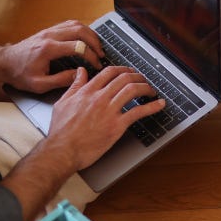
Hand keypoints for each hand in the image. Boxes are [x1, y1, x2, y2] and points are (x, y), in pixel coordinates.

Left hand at [0, 20, 104, 93]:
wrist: (5, 62)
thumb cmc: (20, 74)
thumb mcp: (39, 85)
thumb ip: (61, 80)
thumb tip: (78, 74)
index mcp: (48, 49)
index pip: (78, 46)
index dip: (91, 55)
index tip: (96, 64)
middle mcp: (50, 36)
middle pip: (80, 30)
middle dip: (95, 42)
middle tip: (101, 54)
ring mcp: (49, 31)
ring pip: (76, 24)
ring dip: (90, 34)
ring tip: (97, 46)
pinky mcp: (49, 30)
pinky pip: (69, 24)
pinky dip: (81, 30)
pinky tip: (86, 39)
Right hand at [46, 66, 165, 170]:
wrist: (62, 151)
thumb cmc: (61, 131)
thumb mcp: (63, 103)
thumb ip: (74, 85)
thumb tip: (80, 72)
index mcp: (87, 91)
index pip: (109, 72)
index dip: (123, 69)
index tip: (129, 72)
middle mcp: (100, 98)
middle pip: (124, 78)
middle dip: (137, 76)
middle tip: (142, 79)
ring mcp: (109, 111)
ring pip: (132, 90)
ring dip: (145, 87)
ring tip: (151, 90)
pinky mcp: (116, 126)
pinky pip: (138, 112)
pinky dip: (152, 106)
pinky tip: (159, 104)